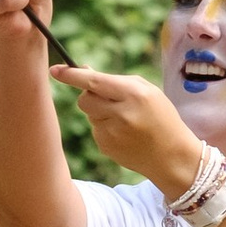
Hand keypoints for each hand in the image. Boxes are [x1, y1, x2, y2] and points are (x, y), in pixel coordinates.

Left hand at [57, 64, 204, 197]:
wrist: (171, 156)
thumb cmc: (161, 117)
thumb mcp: (147, 91)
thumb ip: (115, 80)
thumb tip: (83, 70)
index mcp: (133, 94)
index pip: (94, 82)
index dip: (71, 76)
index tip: (54, 70)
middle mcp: (121, 114)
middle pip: (84, 99)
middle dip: (90, 96)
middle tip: (108, 98)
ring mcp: (112, 133)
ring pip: (89, 114)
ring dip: (100, 112)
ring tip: (125, 120)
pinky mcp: (106, 147)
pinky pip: (95, 129)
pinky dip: (105, 128)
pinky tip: (124, 134)